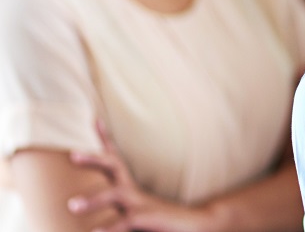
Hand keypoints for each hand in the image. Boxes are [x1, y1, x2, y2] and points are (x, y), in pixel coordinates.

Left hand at [68, 122, 216, 231]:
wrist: (196, 225)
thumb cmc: (163, 221)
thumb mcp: (138, 212)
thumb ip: (123, 209)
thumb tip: (109, 205)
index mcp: (131, 189)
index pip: (116, 160)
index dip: (106, 140)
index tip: (96, 120)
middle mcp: (135, 192)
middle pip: (114, 167)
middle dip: (94, 159)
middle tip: (73, 154)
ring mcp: (142, 204)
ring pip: (116, 195)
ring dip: (93, 200)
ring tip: (72, 205)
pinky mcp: (147, 219)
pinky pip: (126, 222)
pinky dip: (110, 228)